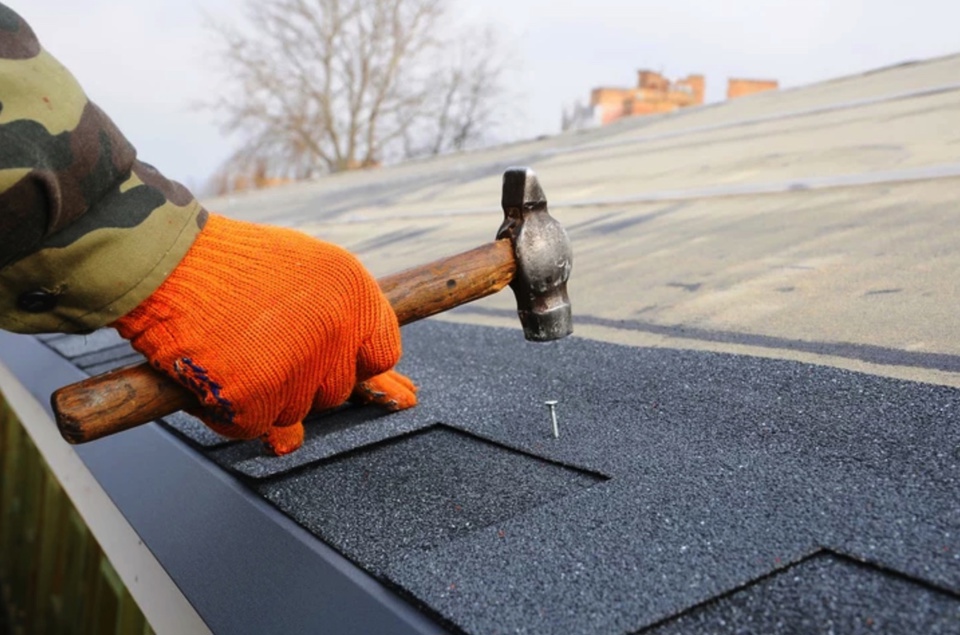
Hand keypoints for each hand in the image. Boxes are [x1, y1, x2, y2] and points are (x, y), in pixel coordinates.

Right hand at [111, 212, 416, 454]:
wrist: (162, 258)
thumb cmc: (228, 266)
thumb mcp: (303, 273)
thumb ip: (341, 328)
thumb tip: (390, 396)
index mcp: (354, 292)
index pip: (380, 355)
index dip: (347, 362)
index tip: (319, 356)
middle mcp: (336, 328)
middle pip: (334, 392)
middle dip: (299, 381)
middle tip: (257, 346)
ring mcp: (297, 364)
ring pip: (293, 414)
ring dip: (261, 397)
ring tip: (230, 351)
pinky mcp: (254, 394)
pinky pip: (252, 427)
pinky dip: (226, 413)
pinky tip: (209, 374)